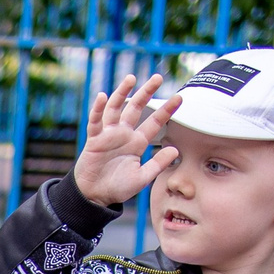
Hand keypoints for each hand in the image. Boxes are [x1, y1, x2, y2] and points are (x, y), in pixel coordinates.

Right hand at [73, 73, 183, 207]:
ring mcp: (108, 135)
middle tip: (158, 77)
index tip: (179, 97)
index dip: (166, 110)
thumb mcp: (142, 178)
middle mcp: (124, 134)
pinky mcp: (94, 139)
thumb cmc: (117, 187)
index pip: (154, 122)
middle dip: (147, 92)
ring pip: (116, 108)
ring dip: (122, 92)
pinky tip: (102, 96)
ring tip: (131, 78)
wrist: (94, 196)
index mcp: (137, 143)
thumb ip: (157, 164)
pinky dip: (97, 109)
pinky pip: (95, 122)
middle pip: (136, 108)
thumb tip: (175, 150)